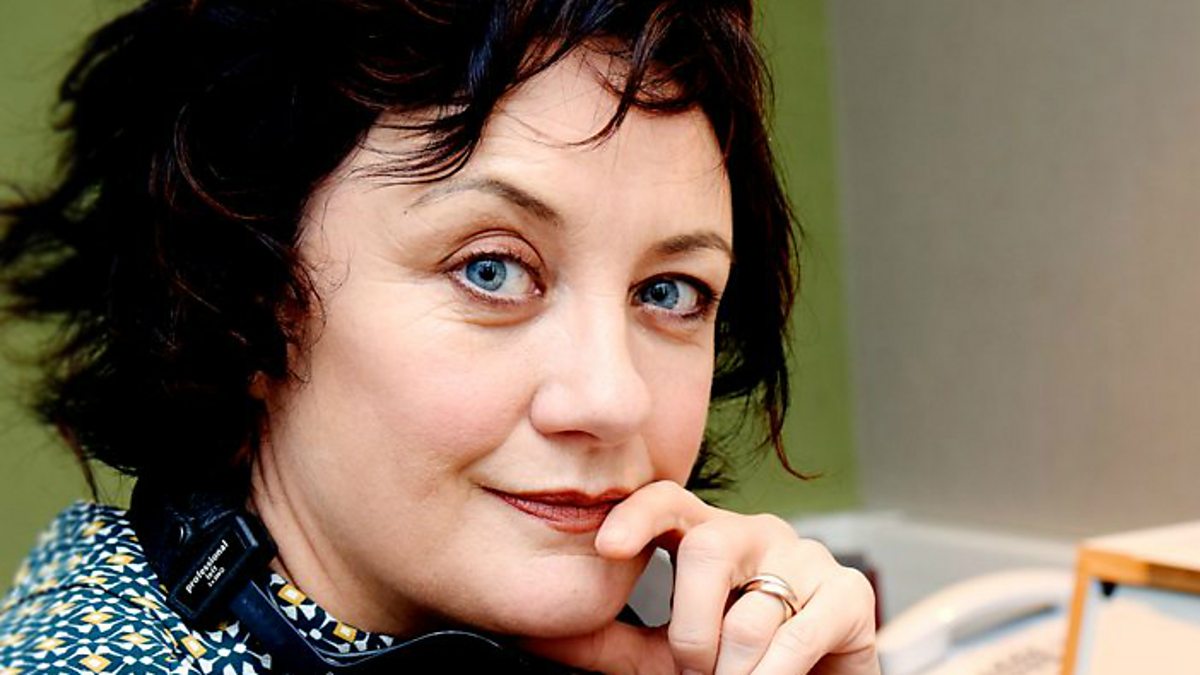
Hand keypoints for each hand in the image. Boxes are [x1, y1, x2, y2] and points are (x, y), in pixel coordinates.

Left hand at [521, 481, 878, 673]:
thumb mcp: (664, 655)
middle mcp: (757, 534)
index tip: (606, 546)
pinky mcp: (849, 594)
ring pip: (748, 615)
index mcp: (707, 537)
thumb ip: (611, 642)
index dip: (637, 514)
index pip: (668, 501)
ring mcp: (805, 557)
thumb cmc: (734, 665)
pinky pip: (795, 638)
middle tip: (695, 672)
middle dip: (690, 631)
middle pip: (707, 550)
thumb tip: (538, 634)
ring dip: (733, 674)